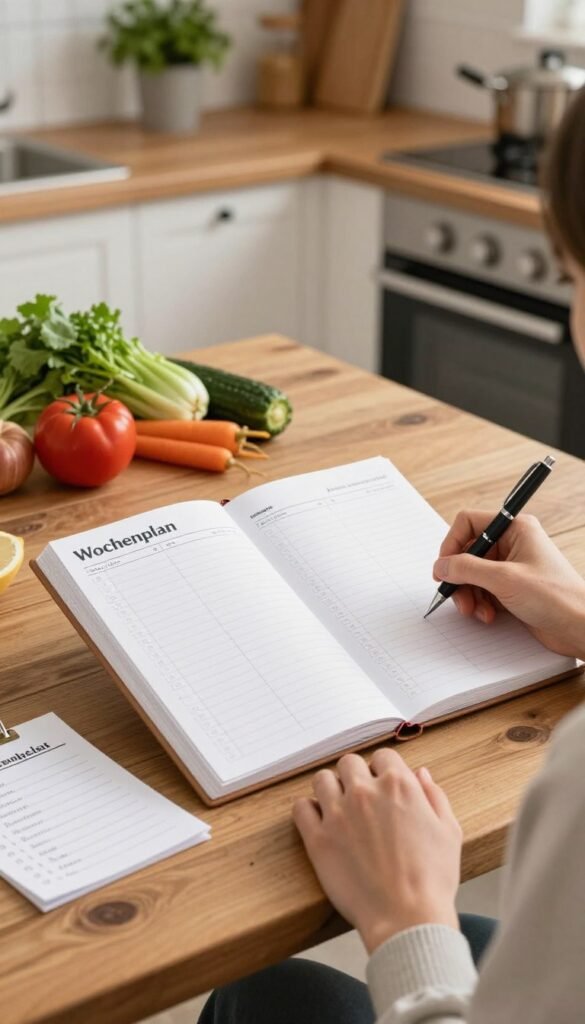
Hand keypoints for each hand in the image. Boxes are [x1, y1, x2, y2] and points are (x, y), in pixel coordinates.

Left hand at [293, 750, 461, 953]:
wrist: (407, 918)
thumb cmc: (432, 879)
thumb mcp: (448, 831)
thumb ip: (434, 795)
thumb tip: (420, 773)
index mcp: (398, 785)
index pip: (382, 756)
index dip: (383, 770)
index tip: (383, 786)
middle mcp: (365, 792)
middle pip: (349, 763)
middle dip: (356, 776)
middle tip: (361, 799)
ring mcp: (338, 813)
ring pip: (322, 779)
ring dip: (330, 789)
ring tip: (339, 809)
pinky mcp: (318, 838)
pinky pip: (301, 808)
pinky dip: (308, 811)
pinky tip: (320, 823)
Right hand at [433, 511, 584, 658]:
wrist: (580, 627)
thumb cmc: (556, 597)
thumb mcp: (504, 579)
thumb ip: (466, 569)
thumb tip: (441, 566)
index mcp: (515, 528)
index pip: (468, 523)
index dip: (452, 544)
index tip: (444, 568)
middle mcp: (513, 543)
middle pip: (468, 552)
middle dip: (460, 577)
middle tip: (458, 598)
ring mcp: (512, 566)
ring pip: (473, 574)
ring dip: (469, 594)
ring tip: (476, 611)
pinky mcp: (512, 588)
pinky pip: (483, 590)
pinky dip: (480, 603)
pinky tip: (488, 616)